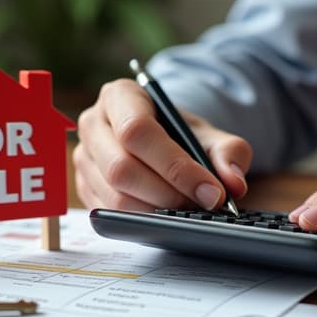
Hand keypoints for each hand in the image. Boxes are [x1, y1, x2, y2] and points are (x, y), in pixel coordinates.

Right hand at [73, 78, 251, 211]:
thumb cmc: (180, 134)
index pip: (137, 131)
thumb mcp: (209, 135)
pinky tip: (167, 215)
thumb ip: (229, 152)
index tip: (211, 191)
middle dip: (168, 194)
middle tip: (202, 204)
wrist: (163, 140)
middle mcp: (93, 124)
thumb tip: (233, 183)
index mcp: (119, 96)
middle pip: (121, 168)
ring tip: (188, 209)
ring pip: (114, 197)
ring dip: (157, 211)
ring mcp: (83, 158)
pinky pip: (109, 213)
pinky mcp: (83, 187)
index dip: (176, 167)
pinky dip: (142, 220)